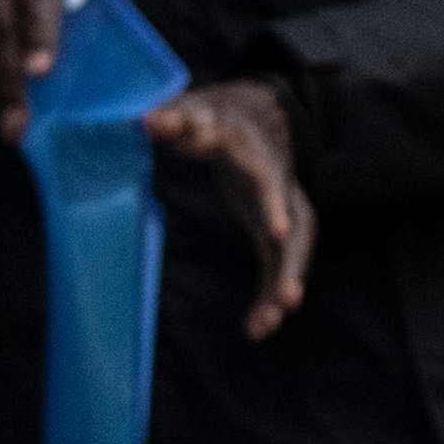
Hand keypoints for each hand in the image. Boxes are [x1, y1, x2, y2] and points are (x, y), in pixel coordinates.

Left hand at [144, 80, 314, 339]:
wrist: (255, 117)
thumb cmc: (215, 116)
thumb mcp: (194, 112)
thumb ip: (173, 120)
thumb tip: (146, 120)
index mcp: (259, 156)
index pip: (269, 180)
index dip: (273, 205)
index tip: (276, 234)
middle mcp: (281, 187)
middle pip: (297, 228)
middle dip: (292, 264)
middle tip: (289, 300)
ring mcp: (284, 211)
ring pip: (292, 255)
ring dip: (282, 289)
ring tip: (268, 326)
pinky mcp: (276, 232)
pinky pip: (277, 269)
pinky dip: (268, 298)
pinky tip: (256, 330)